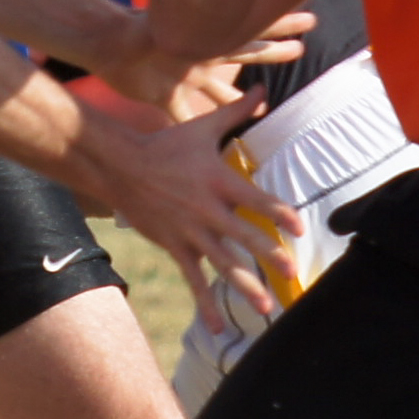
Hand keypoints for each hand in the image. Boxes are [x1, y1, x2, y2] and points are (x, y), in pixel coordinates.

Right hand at [91, 97, 301, 306]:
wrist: (121, 165)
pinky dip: (206, 303)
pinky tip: (220, 327)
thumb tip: (265, 91)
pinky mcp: (175, 247)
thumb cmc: (168, 144)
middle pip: (241, 235)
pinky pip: (193, 279)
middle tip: (289, 271)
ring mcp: (189, 231)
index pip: (254, 199)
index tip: (297, 226)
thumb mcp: (203, 127)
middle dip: (267, 255)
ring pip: (221, 263)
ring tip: (266, 307)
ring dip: (244, 286)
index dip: (276, 212)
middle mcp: (206, 209)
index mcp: (218, 181)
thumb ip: (237, 112)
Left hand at [100, 12, 308, 118]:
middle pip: (246, 53)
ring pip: (223, 92)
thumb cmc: (128, 33)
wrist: (102, 45)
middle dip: (274, 51)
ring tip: (267, 102)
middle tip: (302, 47)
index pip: (250, 31)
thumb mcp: (154, 29)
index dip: (279, 24)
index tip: (309, 22)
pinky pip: (189, 116)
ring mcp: (186, 76)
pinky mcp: (167, 95)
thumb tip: (190, 18)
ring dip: (243, 99)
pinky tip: (214, 140)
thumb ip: (171, 26)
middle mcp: (201, 57)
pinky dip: (200, 127)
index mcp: (206, 40)